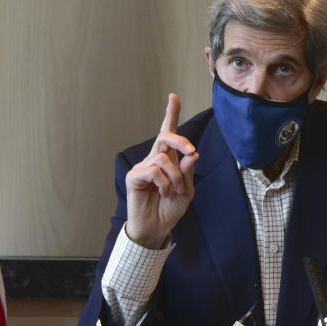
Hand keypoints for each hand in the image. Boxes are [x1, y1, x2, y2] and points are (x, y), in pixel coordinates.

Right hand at [124, 93, 198, 248]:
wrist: (156, 229)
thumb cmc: (170, 209)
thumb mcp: (187, 191)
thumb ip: (188, 173)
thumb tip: (192, 154)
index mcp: (168, 160)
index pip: (168, 133)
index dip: (170, 113)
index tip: (173, 96)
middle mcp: (154, 159)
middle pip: (165, 136)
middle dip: (181, 140)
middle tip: (191, 151)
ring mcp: (143, 167)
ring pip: (164, 158)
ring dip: (176, 177)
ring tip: (174, 192)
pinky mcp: (134, 177)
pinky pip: (154, 171)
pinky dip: (164, 183)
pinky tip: (163, 193)